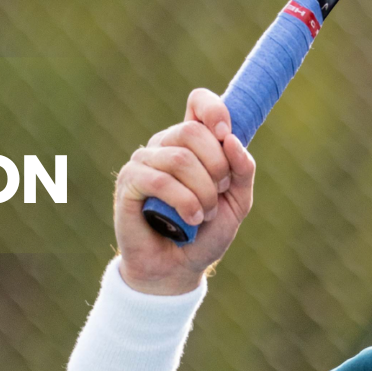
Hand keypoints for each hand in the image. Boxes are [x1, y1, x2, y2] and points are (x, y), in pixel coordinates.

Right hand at [111, 87, 255, 291]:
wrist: (179, 268)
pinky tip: (190, 220)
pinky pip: (158, 179)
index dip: (214, 110)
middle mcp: (165, 145)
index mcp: (192, 142)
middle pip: (193, 131)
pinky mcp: (128, 182)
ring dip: (202, 192)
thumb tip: (232, 139)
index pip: (198, 102)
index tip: (226, 134)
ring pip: (179, 158)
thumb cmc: (206, 232)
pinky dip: (183, 201)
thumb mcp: (238, 201)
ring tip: (204, 215)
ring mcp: (144, 161)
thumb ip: (243, 169)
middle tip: (219, 194)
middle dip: (217, 167)